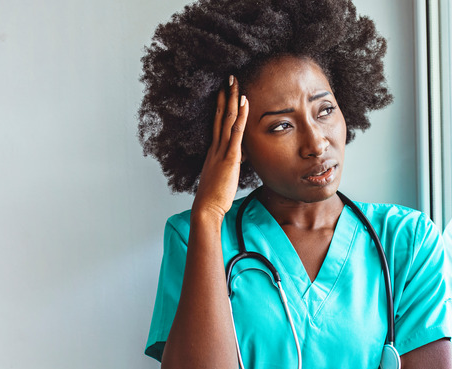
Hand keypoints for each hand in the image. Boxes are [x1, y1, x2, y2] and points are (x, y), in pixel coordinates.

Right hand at [192, 76, 249, 221]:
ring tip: (235, 82)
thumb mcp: (222, 177)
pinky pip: (236, 132)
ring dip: (232, 99)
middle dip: (225, 96)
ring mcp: (222, 150)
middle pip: (220, 115)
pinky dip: (241, 116)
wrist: (206, 208)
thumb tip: (237, 160)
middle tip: (229, 78)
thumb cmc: (214, 197)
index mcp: (213, 151)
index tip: (224, 92)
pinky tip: (245, 102)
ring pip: (227, 119)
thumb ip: (229, 165)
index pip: (218, 124)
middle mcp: (215, 147)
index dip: (221, 107)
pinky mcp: (230, 157)